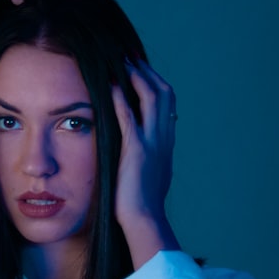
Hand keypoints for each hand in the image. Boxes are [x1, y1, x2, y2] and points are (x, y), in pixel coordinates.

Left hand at [111, 58, 180, 268]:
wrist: (144, 220)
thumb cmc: (141, 204)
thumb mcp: (149, 175)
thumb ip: (147, 157)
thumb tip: (142, 151)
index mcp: (166, 143)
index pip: (167, 104)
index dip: (155, 84)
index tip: (141, 71)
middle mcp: (164, 139)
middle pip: (164, 94)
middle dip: (148, 72)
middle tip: (131, 58)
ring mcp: (153, 143)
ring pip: (153, 98)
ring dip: (137, 77)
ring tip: (122, 63)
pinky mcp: (137, 150)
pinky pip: (129, 116)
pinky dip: (120, 98)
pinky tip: (110, 84)